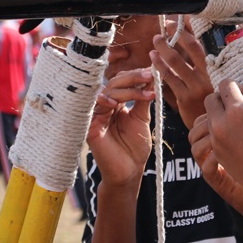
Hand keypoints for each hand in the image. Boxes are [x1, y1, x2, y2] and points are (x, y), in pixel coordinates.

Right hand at [86, 68, 154, 188]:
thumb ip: (143, 99)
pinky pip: (93, 108)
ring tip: (146, 92)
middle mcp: (104, 106)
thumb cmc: (135, 148)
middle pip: (114, 83)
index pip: (122, 81)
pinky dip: (105, 102)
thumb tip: (152, 76)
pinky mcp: (89, 126)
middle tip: (150, 76)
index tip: (153, 71)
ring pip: (107, 92)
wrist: (129, 172)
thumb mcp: (142, 118)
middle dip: (133, 78)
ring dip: (127, 89)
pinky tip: (116, 102)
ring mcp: (96, 115)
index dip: (136, 75)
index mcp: (115, 103)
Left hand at [150, 21, 212, 127]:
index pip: (202, 44)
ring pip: (177, 62)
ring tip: (156, 40)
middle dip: (177, 34)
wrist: (212, 128)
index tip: (179, 20)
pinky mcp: (184, 98)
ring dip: (164, 49)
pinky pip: (169, 78)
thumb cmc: (210, 100)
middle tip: (166, 26)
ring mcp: (196, 87)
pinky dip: (160, 67)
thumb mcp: (212, 81)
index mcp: (215, 69)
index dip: (190, 30)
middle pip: (192, 48)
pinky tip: (153, 60)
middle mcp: (208, 75)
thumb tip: (190, 39)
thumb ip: (202, 63)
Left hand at [190, 79, 242, 206]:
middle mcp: (221, 123)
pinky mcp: (215, 152)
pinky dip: (217, 130)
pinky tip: (232, 134)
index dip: (237, 86)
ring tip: (232, 120)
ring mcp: (215, 139)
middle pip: (211, 99)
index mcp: (238, 110)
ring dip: (216, 114)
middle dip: (223, 98)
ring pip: (206, 117)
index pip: (226, 85)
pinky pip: (208, 134)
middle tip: (237, 105)